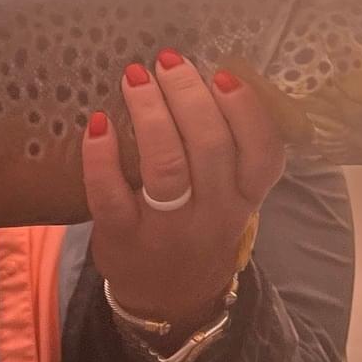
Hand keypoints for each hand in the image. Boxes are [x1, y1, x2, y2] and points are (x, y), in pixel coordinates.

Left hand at [81, 49, 285, 336]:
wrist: (168, 300)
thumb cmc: (198, 226)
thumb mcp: (229, 196)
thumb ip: (227, 148)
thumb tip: (202, 71)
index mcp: (245, 196)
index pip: (263, 152)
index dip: (246, 110)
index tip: (223, 74)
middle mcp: (213, 214)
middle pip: (210, 147)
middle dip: (187, 96)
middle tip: (167, 62)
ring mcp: (167, 229)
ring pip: (165, 166)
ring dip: (149, 114)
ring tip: (135, 78)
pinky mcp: (122, 238)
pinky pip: (110, 194)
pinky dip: (101, 156)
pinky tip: (98, 124)